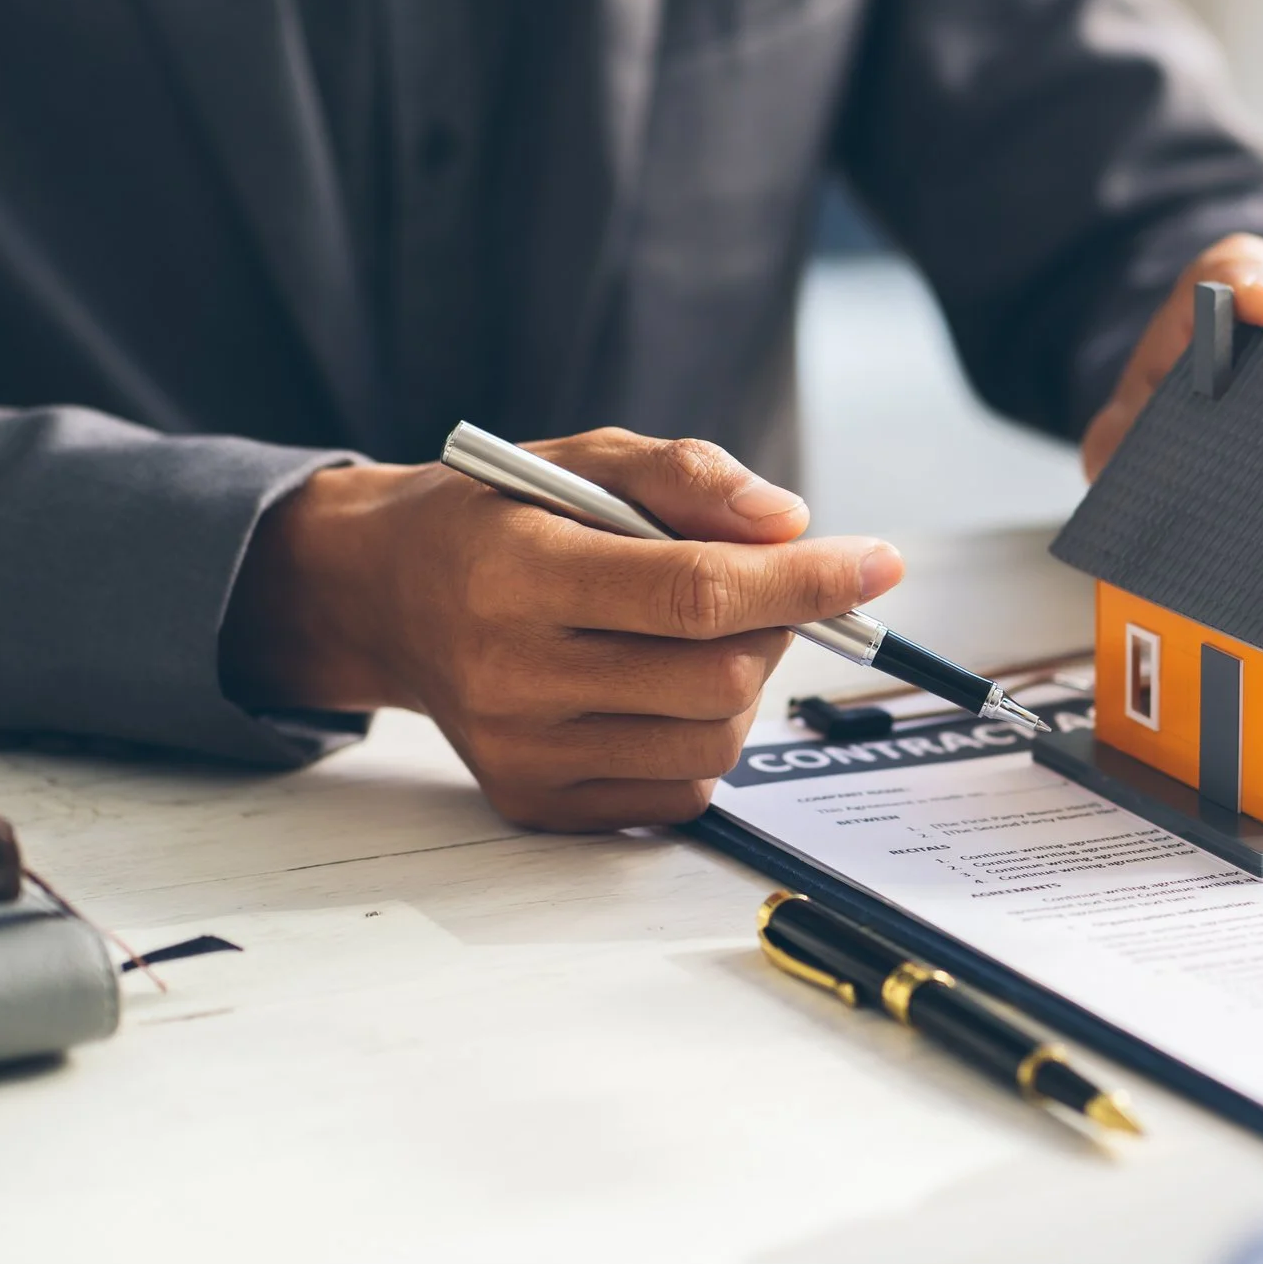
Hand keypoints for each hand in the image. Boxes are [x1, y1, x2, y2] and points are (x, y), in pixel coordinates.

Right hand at [219, 429, 903, 830]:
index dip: (805, 581)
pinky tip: (661, 690)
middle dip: (773, 628)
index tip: (879, 563)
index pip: (697, 592)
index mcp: (519, 574)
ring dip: (742, 687)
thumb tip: (788, 524)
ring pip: (711, 744)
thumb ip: (687, 475)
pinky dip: (702, 741)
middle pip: (718, 678)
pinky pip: (678, 793)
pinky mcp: (535, 803)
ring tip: (698, 638)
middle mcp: (512, 675)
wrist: (383, 597)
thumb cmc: (498, 519)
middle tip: (757, 590)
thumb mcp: (583, 460)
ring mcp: (522, 753)